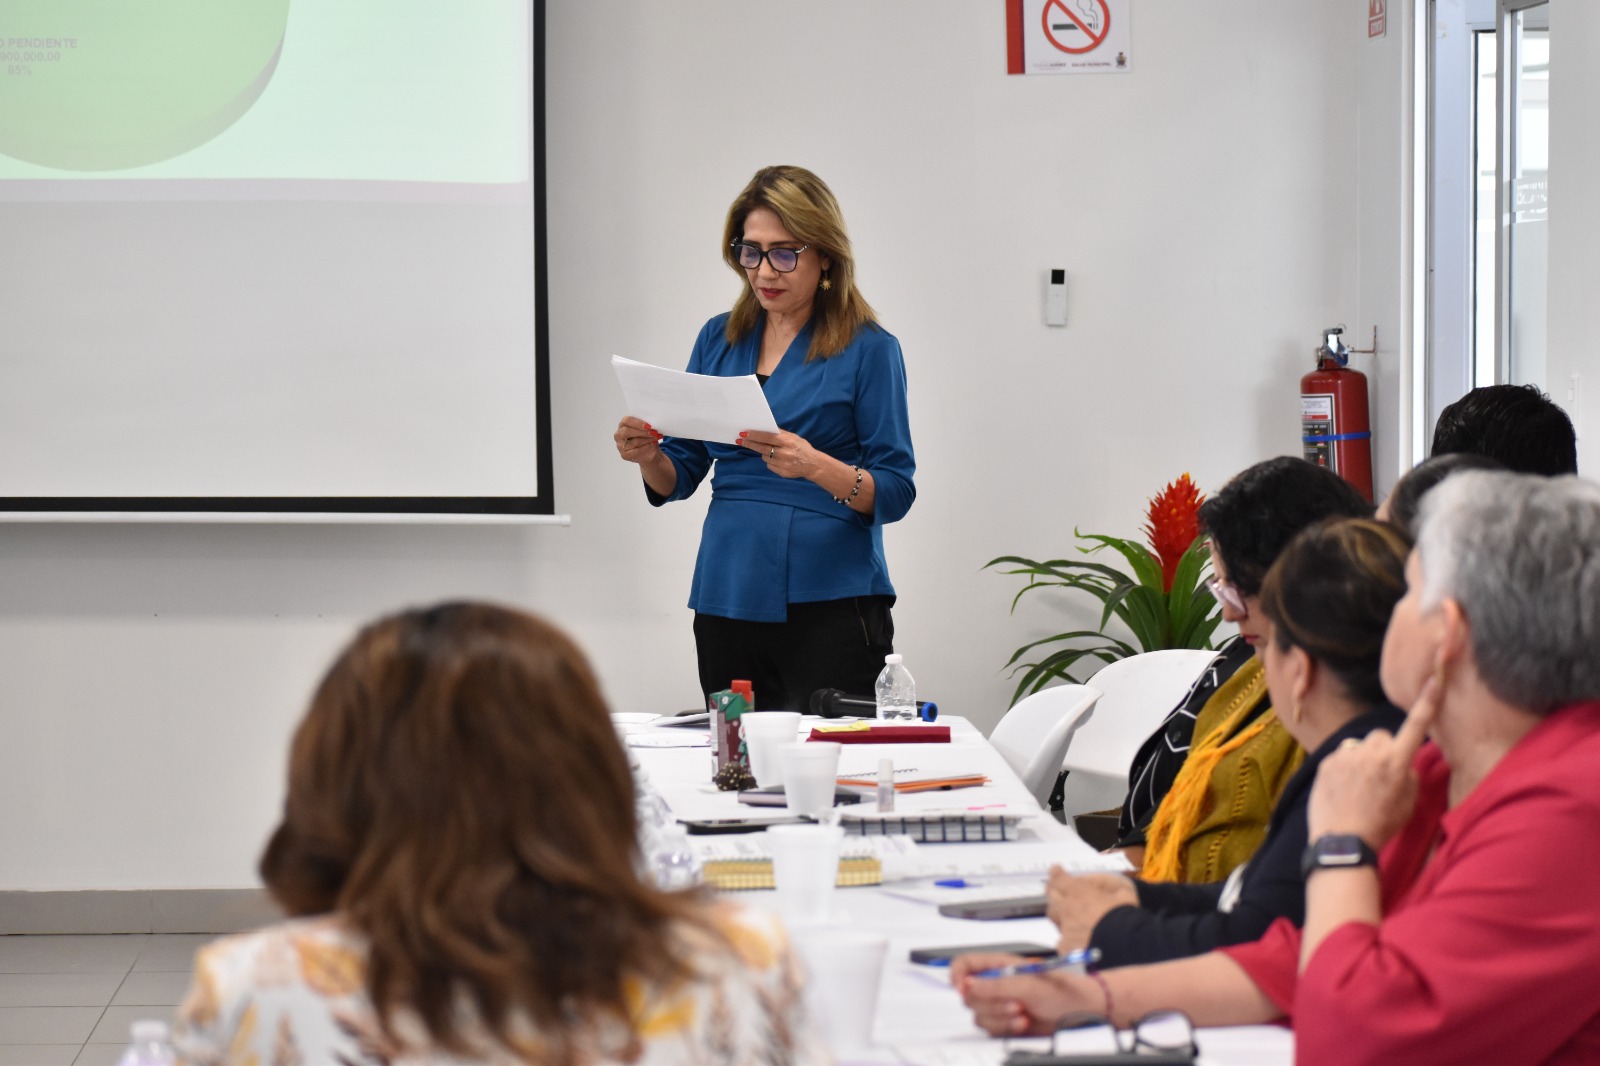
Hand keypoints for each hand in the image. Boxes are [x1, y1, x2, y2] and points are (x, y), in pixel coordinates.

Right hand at [613, 416, 662, 464]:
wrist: (648, 451)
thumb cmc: (645, 436)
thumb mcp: (646, 428)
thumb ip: (646, 425)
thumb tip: (653, 424)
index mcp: (623, 424)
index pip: (627, 420)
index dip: (638, 423)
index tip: (649, 426)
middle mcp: (618, 434)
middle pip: (627, 431)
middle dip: (642, 432)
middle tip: (654, 432)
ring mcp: (620, 445)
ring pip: (634, 442)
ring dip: (647, 439)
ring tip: (655, 438)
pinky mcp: (624, 455)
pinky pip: (636, 451)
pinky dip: (646, 447)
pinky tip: (652, 444)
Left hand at [736, 429, 822, 479]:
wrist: (813, 464)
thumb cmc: (802, 448)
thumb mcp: (793, 437)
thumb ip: (780, 434)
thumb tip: (763, 428)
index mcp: (787, 442)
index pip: (766, 437)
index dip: (754, 435)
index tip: (743, 434)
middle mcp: (784, 453)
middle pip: (761, 448)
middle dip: (749, 443)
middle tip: (740, 440)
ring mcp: (783, 464)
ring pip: (764, 457)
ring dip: (765, 453)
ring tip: (773, 452)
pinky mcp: (782, 473)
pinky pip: (769, 465)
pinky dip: (771, 462)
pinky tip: (779, 460)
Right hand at [951, 952, 1101, 1036]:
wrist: (1081, 1013)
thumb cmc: (1063, 990)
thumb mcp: (1028, 984)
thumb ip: (996, 985)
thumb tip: (969, 985)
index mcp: (999, 965)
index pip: (965, 964)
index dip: (957, 975)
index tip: (961, 989)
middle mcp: (997, 984)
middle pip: (969, 995)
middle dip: (991, 1003)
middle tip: (1014, 1002)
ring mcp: (1001, 1004)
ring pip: (979, 1015)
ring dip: (1000, 1018)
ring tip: (1023, 1013)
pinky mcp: (1006, 1023)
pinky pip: (991, 1029)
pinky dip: (1006, 1029)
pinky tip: (1023, 1024)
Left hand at [1046, 869, 1137, 950]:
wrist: (1121, 946)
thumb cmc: (1123, 918)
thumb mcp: (1125, 896)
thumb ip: (1117, 890)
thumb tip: (1118, 892)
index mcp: (1079, 892)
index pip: (1060, 878)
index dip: (1057, 873)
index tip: (1055, 869)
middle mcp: (1067, 909)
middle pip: (1051, 896)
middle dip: (1054, 892)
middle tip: (1059, 892)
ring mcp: (1065, 929)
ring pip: (1055, 918)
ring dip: (1059, 914)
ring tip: (1068, 916)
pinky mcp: (1066, 947)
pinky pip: (1062, 940)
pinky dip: (1068, 939)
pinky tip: (1076, 942)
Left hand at [1308, 670, 1442, 847]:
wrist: (1342, 841)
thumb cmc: (1381, 825)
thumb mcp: (1409, 803)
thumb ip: (1409, 775)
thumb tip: (1402, 762)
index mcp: (1397, 762)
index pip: (1415, 726)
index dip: (1426, 702)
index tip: (1433, 679)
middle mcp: (1372, 752)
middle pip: (1381, 736)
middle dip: (1383, 750)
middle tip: (1380, 775)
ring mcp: (1346, 755)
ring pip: (1359, 747)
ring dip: (1361, 759)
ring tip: (1358, 787)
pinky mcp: (1326, 761)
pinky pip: (1341, 757)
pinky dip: (1343, 769)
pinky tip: (1342, 790)